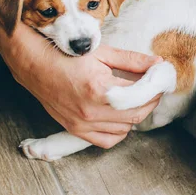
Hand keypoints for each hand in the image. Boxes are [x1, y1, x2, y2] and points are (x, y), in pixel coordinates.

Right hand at [0, 25, 161, 148]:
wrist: (34, 66)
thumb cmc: (67, 55)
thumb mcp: (103, 53)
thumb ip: (133, 60)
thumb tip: (158, 64)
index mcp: (99, 89)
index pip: (140, 97)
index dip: (156, 89)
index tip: (161, 81)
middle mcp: (91, 110)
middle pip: (136, 115)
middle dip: (149, 102)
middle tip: (152, 89)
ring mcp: (82, 123)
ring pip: (124, 130)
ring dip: (134, 116)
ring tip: (133, 99)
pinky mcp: (75, 130)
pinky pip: (106, 141)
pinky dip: (118, 131)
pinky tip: (118, 116)